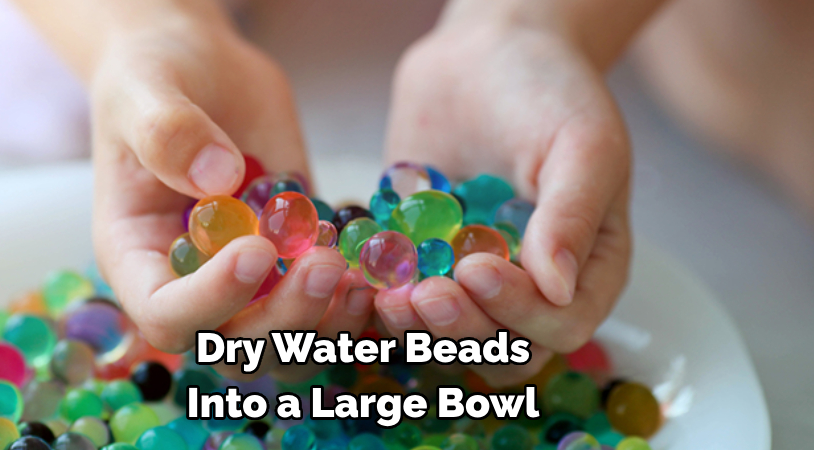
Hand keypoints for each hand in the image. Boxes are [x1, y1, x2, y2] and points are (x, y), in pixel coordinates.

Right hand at [88, 11, 374, 380]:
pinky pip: (324, 308)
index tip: (256, 249)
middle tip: (326, 264)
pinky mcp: (294, 258)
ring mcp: (249, 277)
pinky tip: (374, 266)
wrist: (202, 67)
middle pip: (235, 346)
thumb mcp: (147, 89)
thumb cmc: (155, 75)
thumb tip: (219, 180)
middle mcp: (192, 281)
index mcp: (138, 257)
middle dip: (285, 319)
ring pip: (286, 344)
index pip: (166, 316)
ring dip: (327, 326)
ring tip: (357, 277)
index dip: (212, 300)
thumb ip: (170, 133)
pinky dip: (353, 304)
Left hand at [380, 15, 631, 386]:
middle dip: (463, 330)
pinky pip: (403, 301)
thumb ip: (573, 216)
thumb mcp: (581, 143)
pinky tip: (360, 280)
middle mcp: (530, 285)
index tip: (478, 269)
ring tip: (390, 296)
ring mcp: (471, 278)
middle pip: (503, 348)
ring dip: (419, 330)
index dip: (519, 312)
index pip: (561, 323)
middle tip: (425, 295)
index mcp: (586, 267)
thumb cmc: (548, 90)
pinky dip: (380, 302)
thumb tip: (556, 291)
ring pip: (448, 338)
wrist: (485, 52)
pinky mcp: (422, 261)